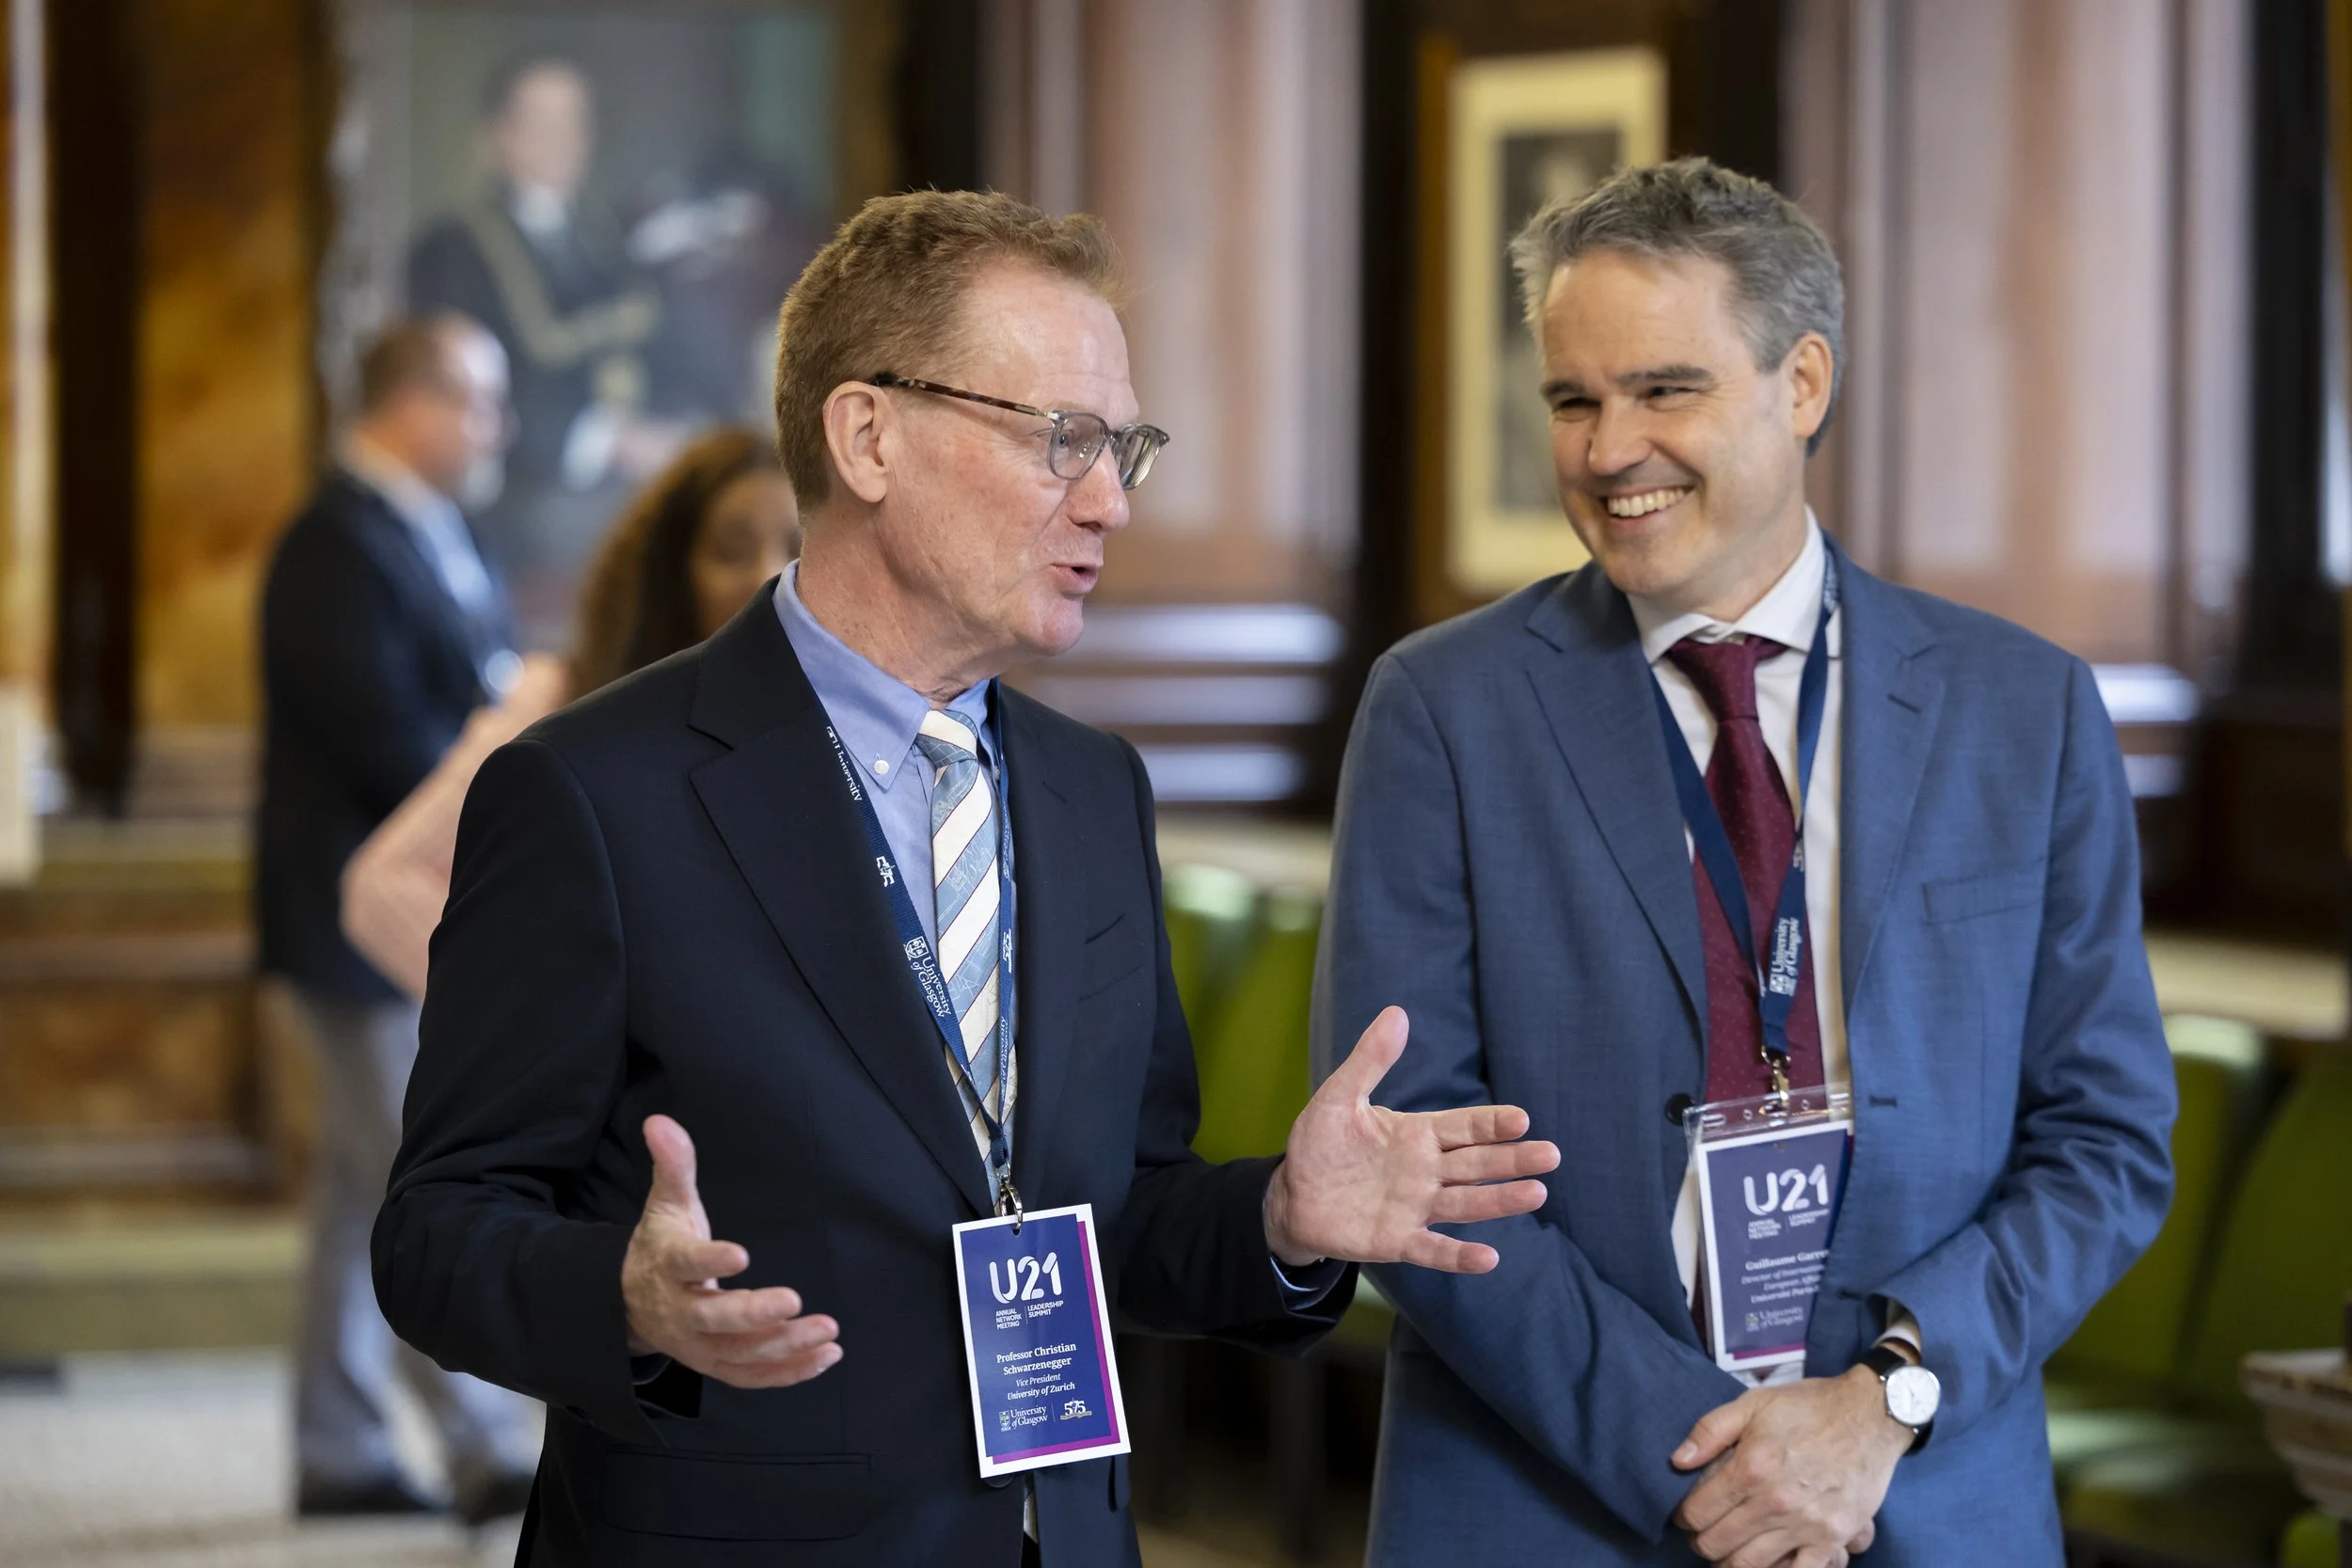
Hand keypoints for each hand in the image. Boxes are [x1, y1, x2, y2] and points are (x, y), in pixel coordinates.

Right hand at [621, 1115, 842, 1388]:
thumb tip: (661, 1121)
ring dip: (785, 1347)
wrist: (631, 1304)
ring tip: (828, 1332)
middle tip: (795, 1300)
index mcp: (667, 1266)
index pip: (685, 1263)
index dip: (711, 1259)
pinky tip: (826, 1357)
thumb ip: (673, 1166)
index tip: (743, 1253)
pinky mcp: (717, 1365)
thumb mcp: (665, 1204)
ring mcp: (699, 1345)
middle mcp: (681, 1312)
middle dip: (754, 1314)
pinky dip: (789, 1373)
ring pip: (740, 1354)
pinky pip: (752, 1377)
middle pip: (714, 1320)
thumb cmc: (662, 1245)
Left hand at [1262, 1006, 1558, 1271]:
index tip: (1522, 1119)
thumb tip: (1397, 1013)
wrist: (1293, 1196)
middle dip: (1513, 1160)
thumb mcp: (1340, 1097)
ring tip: (1536, 1194)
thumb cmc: (1321, 1145)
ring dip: (1501, 1200)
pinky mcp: (1398, 1240)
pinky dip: (1459, 1256)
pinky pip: (1434, 1249)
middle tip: (1550, 1155)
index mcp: (1418, 1134)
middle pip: (1478, 1164)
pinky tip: (1489, 1258)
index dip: (1492, 1123)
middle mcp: (1426, 1171)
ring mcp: (1416, 1207)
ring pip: (1467, 1203)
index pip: (1465, 1126)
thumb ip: (1370, 1060)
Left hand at [1670, 1367, 1908, 1565]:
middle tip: (1704, 1534)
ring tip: (1729, 1550)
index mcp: (1750, 1468)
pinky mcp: (1833, 1538)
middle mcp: (1775, 1503)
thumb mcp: (1753, 1403)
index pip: (1698, 1512)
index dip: (1684, 1517)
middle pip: (1719, 1544)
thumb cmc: (1808, 1407)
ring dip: (1731, 1562)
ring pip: (1751, 1565)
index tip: (1686, 1515)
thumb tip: (1677, 1461)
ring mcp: (1806, 1525)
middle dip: (1702, 1542)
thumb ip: (1709, 1431)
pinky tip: (1769, 1561)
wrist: (1870, 1415)